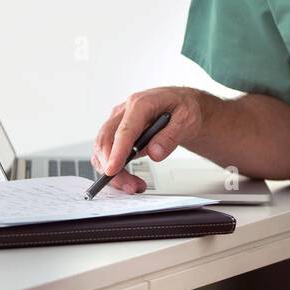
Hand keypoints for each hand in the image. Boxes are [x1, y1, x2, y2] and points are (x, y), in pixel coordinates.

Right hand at [91, 87, 206, 193]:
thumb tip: (155, 153)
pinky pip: (107, 153)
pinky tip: (128, 179)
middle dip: (112, 168)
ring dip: (113, 172)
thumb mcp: (187, 120)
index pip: (124, 130)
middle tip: (131, 186)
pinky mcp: (117, 134)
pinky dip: (114, 170)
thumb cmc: (184, 108)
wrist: (183, 106)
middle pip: (106, 141)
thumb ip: (171, 136)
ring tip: (134, 186)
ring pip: (103, 150)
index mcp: (140, 103)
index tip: (112, 170)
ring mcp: (118, 123)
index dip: (116, 152)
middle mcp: (124, 112)